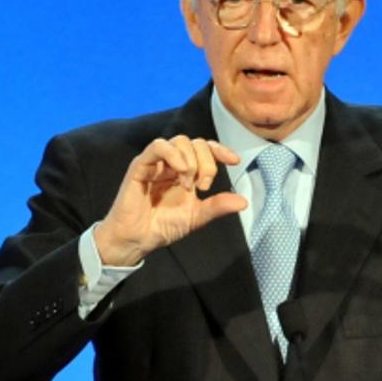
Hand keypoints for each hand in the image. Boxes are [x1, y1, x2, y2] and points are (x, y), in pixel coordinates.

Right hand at [93, 136, 247, 265]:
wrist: (138, 240)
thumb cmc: (162, 226)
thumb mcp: (196, 217)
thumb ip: (217, 206)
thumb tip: (244, 201)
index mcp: (185, 171)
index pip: (205, 149)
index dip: (221, 150)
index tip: (235, 161)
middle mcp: (171, 163)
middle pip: (195, 143)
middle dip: (206, 162)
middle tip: (204, 186)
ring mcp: (155, 163)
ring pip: (179, 141)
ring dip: (191, 160)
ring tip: (189, 184)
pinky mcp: (140, 166)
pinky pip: (158, 146)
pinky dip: (173, 154)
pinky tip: (180, 171)